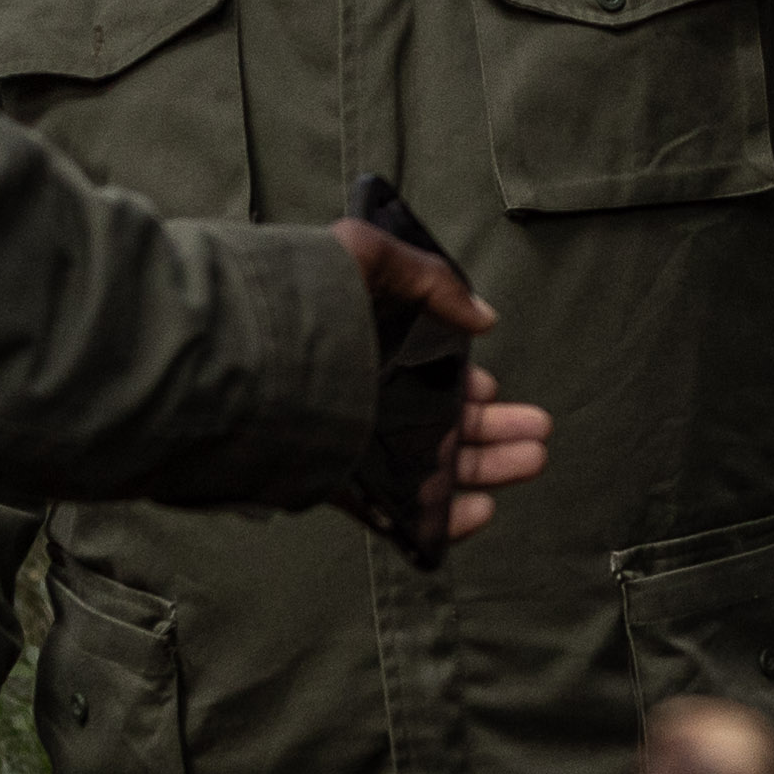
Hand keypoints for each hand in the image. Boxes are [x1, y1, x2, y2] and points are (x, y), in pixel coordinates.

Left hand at [330, 221, 553, 555]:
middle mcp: (362, 396)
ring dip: (484, 469)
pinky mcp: (336, 483)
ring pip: (429, 466)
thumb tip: (485, 319)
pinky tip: (479, 511)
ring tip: (530, 462)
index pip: (426, 372)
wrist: (235, 356)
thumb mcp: (368, 256)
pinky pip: (393, 510)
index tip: (493, 388)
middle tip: (538, 437)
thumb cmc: (300, 298)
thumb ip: (432, 281)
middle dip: (495, 429)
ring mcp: (350, 443)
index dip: (466, 383)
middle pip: (440, 422)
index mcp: (369, 347)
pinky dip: (439, 517)